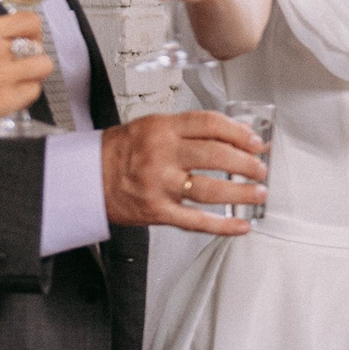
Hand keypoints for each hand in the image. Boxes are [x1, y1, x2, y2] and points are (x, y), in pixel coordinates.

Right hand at [0, 13, 50, 149]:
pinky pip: (33, 92)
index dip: (33, 34)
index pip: (29, 21)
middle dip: (34, 57)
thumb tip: (9, 42)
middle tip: (22, 69)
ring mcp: (0, 73)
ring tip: (16, 85)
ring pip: (43, 67)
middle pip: (39, 45)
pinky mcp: (4, 99)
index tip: (29, 43)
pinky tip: (8, 100)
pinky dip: (24, 97)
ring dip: (33, 77)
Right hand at [100, 111, 268, 234]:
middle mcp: (162, 155)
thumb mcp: (153, 126)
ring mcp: (160, 185)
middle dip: (247, 164)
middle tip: (261, 168)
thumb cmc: (121, 151)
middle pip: (216, 155)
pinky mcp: (158, 211)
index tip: (256, 142)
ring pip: (211, 189)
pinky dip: (223, 225)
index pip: (210, 124)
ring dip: (242, 193)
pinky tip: (241, 225)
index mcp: (162, 129)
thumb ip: (191, 130)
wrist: (87, 177)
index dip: (239, 133)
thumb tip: (233, 135)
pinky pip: (196, 221)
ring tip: (258, 193)